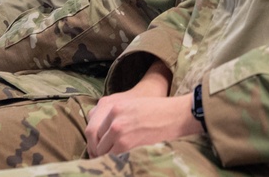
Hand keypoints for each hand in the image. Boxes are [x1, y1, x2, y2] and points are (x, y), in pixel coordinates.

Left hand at [85, 60, 199, 156]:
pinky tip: (118, 162)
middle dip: (96, 149)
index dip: (94, 139)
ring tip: (109, 161)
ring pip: (101, 148)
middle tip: (100, 157)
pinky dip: (113, 160)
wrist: (175, 114)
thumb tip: (106, 134)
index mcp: (112, 105)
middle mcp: (112, 116)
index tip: (98, 147)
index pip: (93, 126)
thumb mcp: (132, 106)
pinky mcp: (125, 142)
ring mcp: (117, 129)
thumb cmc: (158, 110)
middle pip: (93, 138)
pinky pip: (112, 155)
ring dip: (104, 156)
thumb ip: (116, 116)